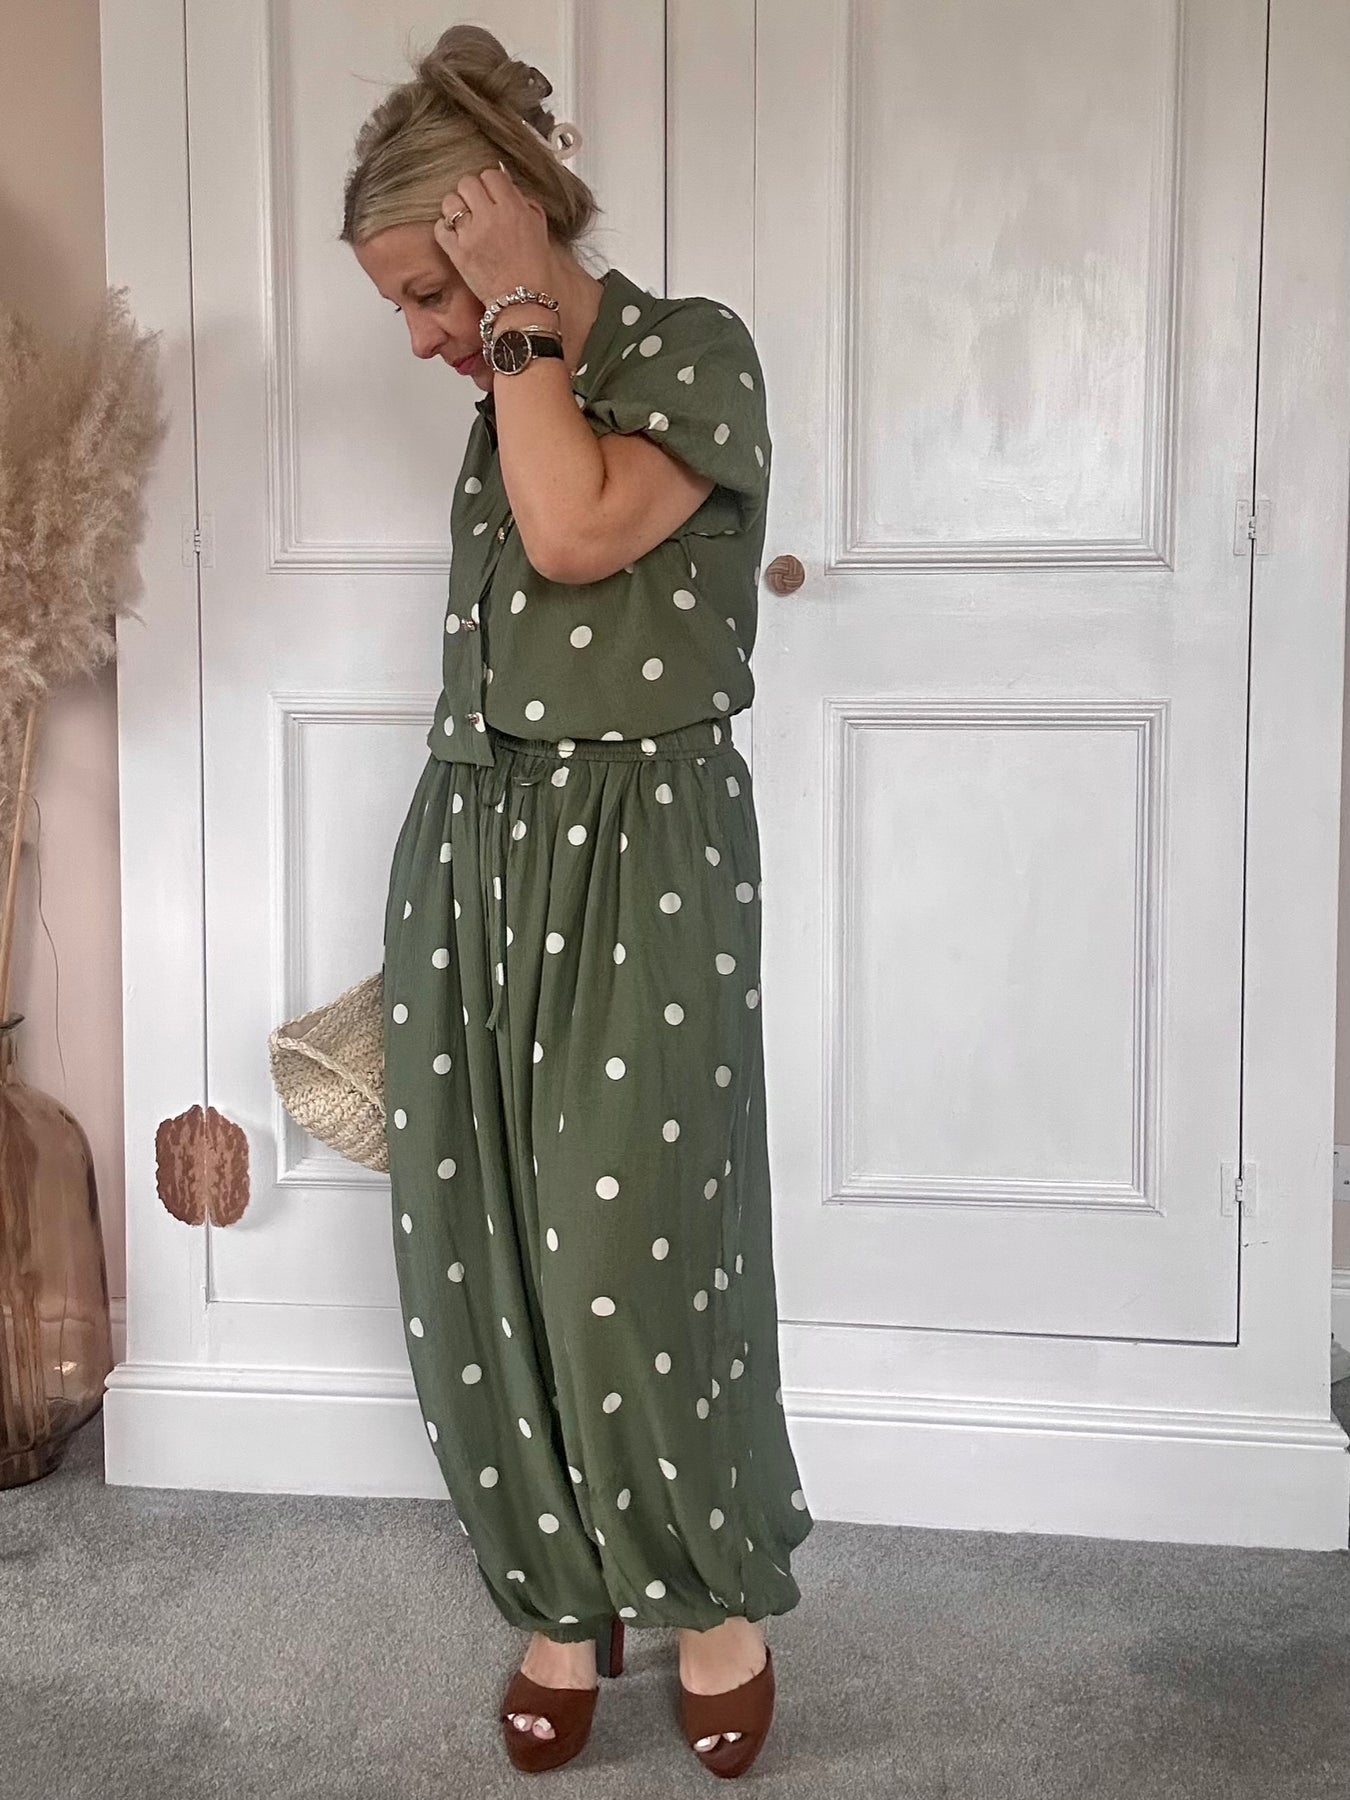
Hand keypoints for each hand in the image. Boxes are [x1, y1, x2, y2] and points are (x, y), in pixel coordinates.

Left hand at [433, 164, 554, 308]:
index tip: (491, 195)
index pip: (491, 175)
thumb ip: (522, 201)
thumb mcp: (538, 227)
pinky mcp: (457, 252)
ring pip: (450, 201)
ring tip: (464, 221)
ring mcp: (471, 235)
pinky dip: (445, 230)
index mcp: (513, 209)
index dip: (490, 184)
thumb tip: (505, 183)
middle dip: (471, 193)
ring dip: (455, 208)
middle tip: (476, 206)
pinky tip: (456, 236)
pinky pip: (440, 227)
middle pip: (467, 183)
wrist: (523, 301)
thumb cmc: (534, 269)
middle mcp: (491, 218)